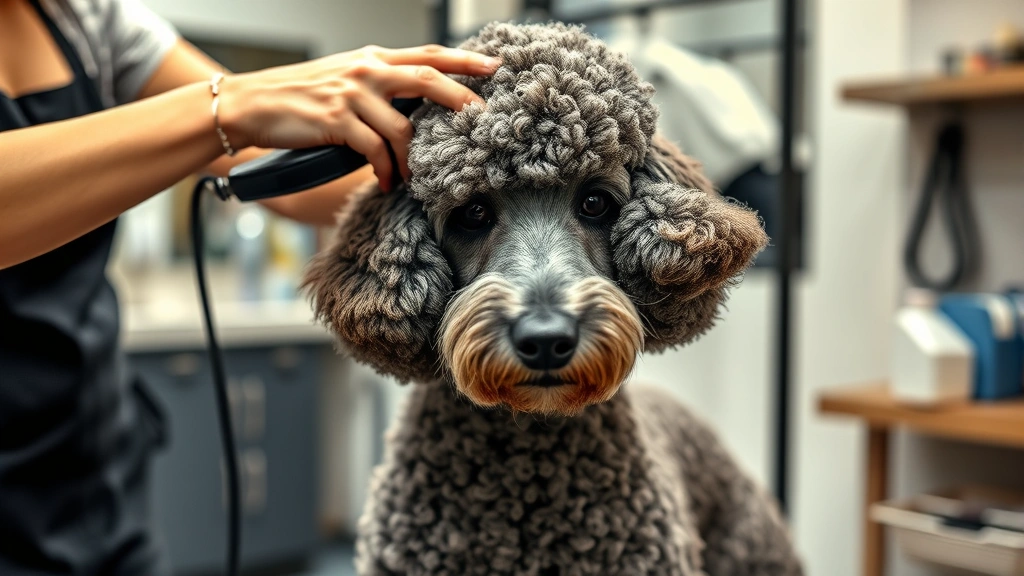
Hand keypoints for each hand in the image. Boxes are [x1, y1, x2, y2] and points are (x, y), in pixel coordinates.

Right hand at [218, 45, 497, 190]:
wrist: (253, 104)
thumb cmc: (300, 97)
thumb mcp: (346, 79)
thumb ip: (381, 87)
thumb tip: (417, 110)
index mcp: (373, 58)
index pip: (427, 54)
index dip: (464, 60)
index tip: (494, 67)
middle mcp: (367, 70)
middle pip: (427, 79)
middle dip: (460, 100)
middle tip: (482, 119)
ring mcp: (352, 93)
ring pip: (403, 127)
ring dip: (414, 159)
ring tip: (414, 177)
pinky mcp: (336, 119)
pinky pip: (375, 150)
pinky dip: (386, 170)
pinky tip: (387, 182)